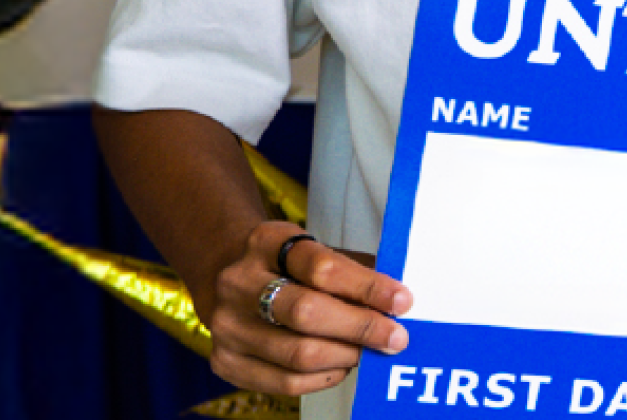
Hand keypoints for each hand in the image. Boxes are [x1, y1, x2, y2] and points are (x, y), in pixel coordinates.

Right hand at [199, 227, 411, 396]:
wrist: (224, 277)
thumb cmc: (285, 267)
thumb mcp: (313, 252)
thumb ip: (353, 273)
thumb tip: (399, 303)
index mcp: (266, 243)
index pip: (322, 267)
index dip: (367, 287)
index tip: (402, 301)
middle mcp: (238, 283)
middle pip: (307, 313)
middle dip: (360, 328)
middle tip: (395, 337)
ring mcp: (227, 325)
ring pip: (298, 354)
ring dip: (345, 356)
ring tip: (367, 351)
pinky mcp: (225, 361)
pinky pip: (285, 382)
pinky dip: (324, 377)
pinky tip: (340, 365)